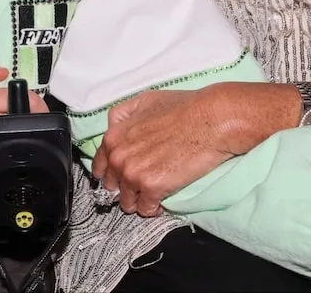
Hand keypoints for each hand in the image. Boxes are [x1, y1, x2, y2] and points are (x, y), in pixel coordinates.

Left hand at [92, 88, 233, 216]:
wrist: (210, 120)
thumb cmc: (181, 108)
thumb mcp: (143, 101)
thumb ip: (123, 116)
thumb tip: (114, 127)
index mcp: (113, 137)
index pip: (100, 166)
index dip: (109, 173)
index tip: (119, 178)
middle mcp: (118, 157)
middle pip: (112, 186)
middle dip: (124, 188)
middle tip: (140, 186)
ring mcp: (133, 174)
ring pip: (126, 201)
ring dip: (138, 201)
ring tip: (152, 195)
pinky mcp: (152, 188)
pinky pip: (145, 209)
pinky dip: (153, 208)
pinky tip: (162, 201)